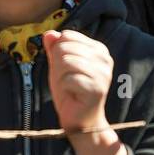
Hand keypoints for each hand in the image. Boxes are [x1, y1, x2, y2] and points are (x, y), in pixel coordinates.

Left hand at [44, 30, 125, 154]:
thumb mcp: (58, 66)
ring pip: (65, 61)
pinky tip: (72, 95)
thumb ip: (54, 48)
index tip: (67, 69)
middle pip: (64, 47)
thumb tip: (49, 33)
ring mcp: (103, 73)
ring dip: (60, 77)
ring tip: (69, 88)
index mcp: (98, 49)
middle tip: (67, 81)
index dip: (57, 53)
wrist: (81, 120)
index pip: (67, 36)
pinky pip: (67, 79)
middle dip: (57, 66)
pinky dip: (63, 88)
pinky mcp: (97, 88)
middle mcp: (104, 58)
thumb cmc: (70, 92)